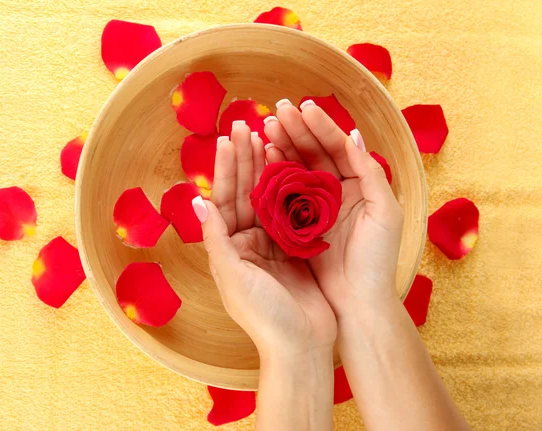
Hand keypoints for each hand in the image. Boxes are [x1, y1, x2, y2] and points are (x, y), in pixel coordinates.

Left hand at [192, 121, 336, 357]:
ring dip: (265, 166)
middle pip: (244, 192)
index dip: (226, 167)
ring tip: (266, 135)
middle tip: (246, 124)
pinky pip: (291, 210)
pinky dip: (291, 187)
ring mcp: (273, 243)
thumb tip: (196, 200)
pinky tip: (292, 165)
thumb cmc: (264, 316)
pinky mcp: (296, 248)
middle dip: (244, 158)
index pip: (225, 199)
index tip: (229, 137)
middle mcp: (247, 242)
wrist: (301, 346)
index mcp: (228, 247)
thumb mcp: (234, 277)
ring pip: (267, 196)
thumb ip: (216, 238)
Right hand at [264, 100, 403, 314]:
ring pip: (297, 168)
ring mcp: (315, 206)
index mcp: (360, 184)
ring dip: (283, 146)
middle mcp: (337, 191)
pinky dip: (275, 174)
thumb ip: (370, 172)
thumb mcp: (384, 212)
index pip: (338, 147)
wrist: (358, 302)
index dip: (321, 126)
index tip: (302, 107)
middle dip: (297, 130)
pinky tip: (265, 158)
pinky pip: (285, 192)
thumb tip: (354, 135)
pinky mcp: (298, 223)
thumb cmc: (376, 259)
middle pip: (315, 152)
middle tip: (276, 111)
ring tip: (266, 129)